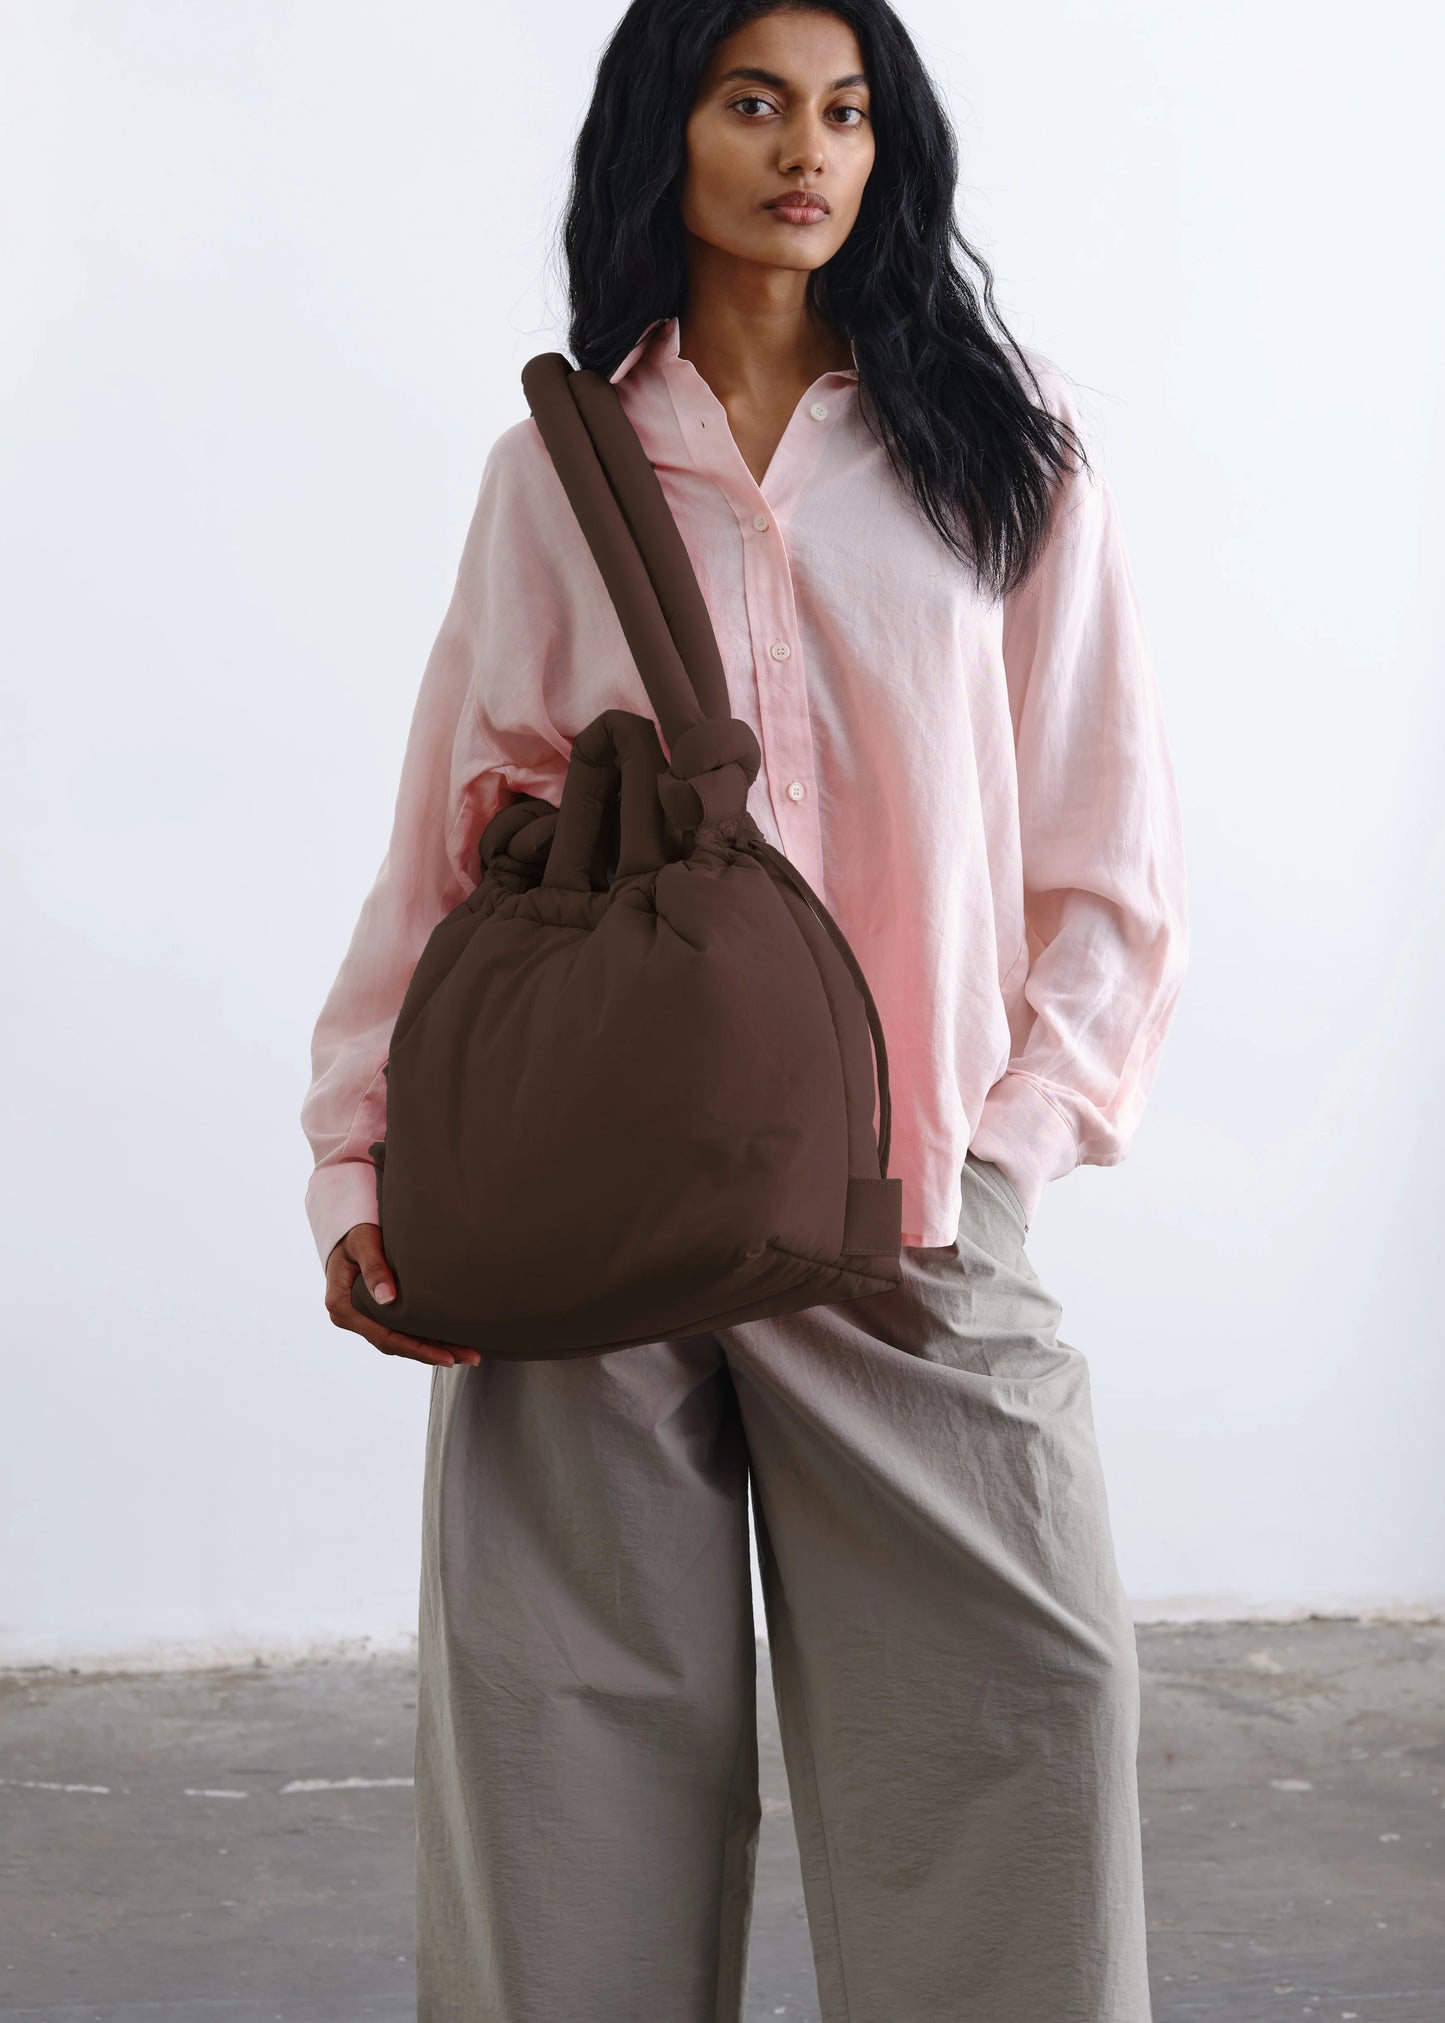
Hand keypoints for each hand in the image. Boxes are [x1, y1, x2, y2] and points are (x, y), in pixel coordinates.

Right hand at [324, 1223, 481, 1367]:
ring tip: (467, 1353)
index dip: (417, 1350)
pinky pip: (402, 1330)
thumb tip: (387, 1299)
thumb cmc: (355, 1233)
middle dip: (433, 1354)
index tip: (446, 1356)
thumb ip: (374, 1268)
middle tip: (469, 1357)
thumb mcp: (362, 1243)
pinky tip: (450, 1340)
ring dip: (433, 1349)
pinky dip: (425, 1336)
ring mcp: (365, 1318)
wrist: (347, 1230)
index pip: (384, 1337)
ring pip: (401, 1341)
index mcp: (343, 1307)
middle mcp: (353, 1318)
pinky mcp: (377, 1313)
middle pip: (396, 1344)